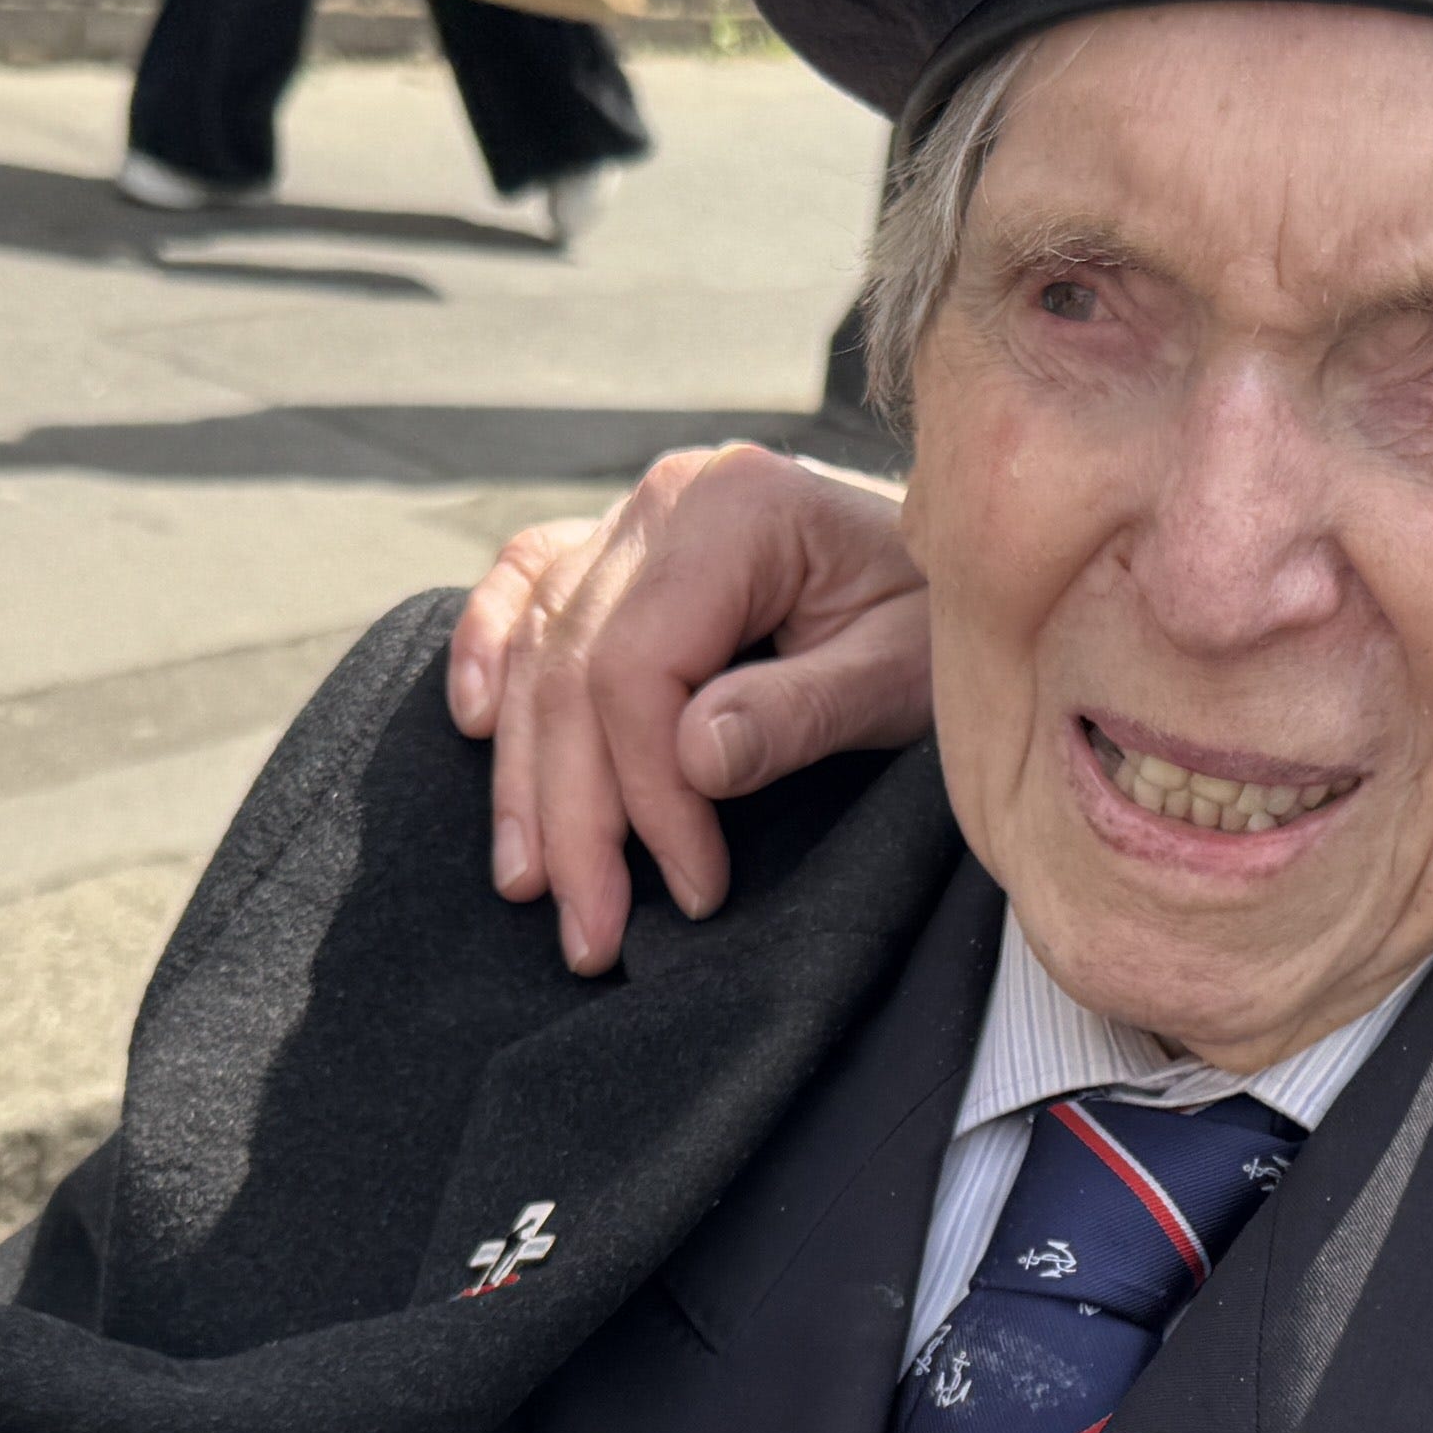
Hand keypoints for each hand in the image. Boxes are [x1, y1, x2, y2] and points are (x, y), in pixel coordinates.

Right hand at [445, 440, 935, 973]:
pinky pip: (523, 589)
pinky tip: (474, 728)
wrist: (959, 569)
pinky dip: (488, 654)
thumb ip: (803, 712)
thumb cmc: (936, 621)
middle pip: (572, 668)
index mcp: (737, 508)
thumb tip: (693, 761)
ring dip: (522, 774)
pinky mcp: (615, 547)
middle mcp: (666, 500)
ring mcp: (633, 518)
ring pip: (536, 649)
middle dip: (574, 815)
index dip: (649, 794)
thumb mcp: (903, 674)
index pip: (639, 668)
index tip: (694, 889)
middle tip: (590, 932)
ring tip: (531, 880)